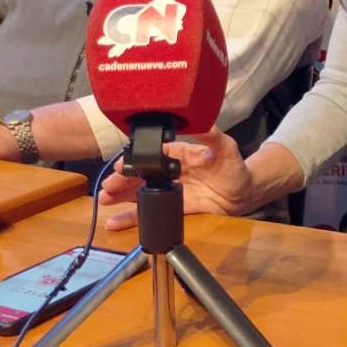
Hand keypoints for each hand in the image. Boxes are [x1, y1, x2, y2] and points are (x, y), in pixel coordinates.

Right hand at [98, 127, 253, 230]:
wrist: (243, 193)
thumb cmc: (235, 167)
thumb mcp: (227, 147)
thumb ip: (213, 137)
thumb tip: (202, 124)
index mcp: (181, 153)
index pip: (153, 154)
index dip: (137, 159)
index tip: (120, 164)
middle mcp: (171, 171)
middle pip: (141, 174)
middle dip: (122, 179)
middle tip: (106, 186)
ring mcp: (170, 190)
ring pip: (140, 192)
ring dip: (120, 196)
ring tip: (103, 200)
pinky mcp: (173, 207)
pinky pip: (150, 212)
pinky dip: (132, 218)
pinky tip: (114, 222)